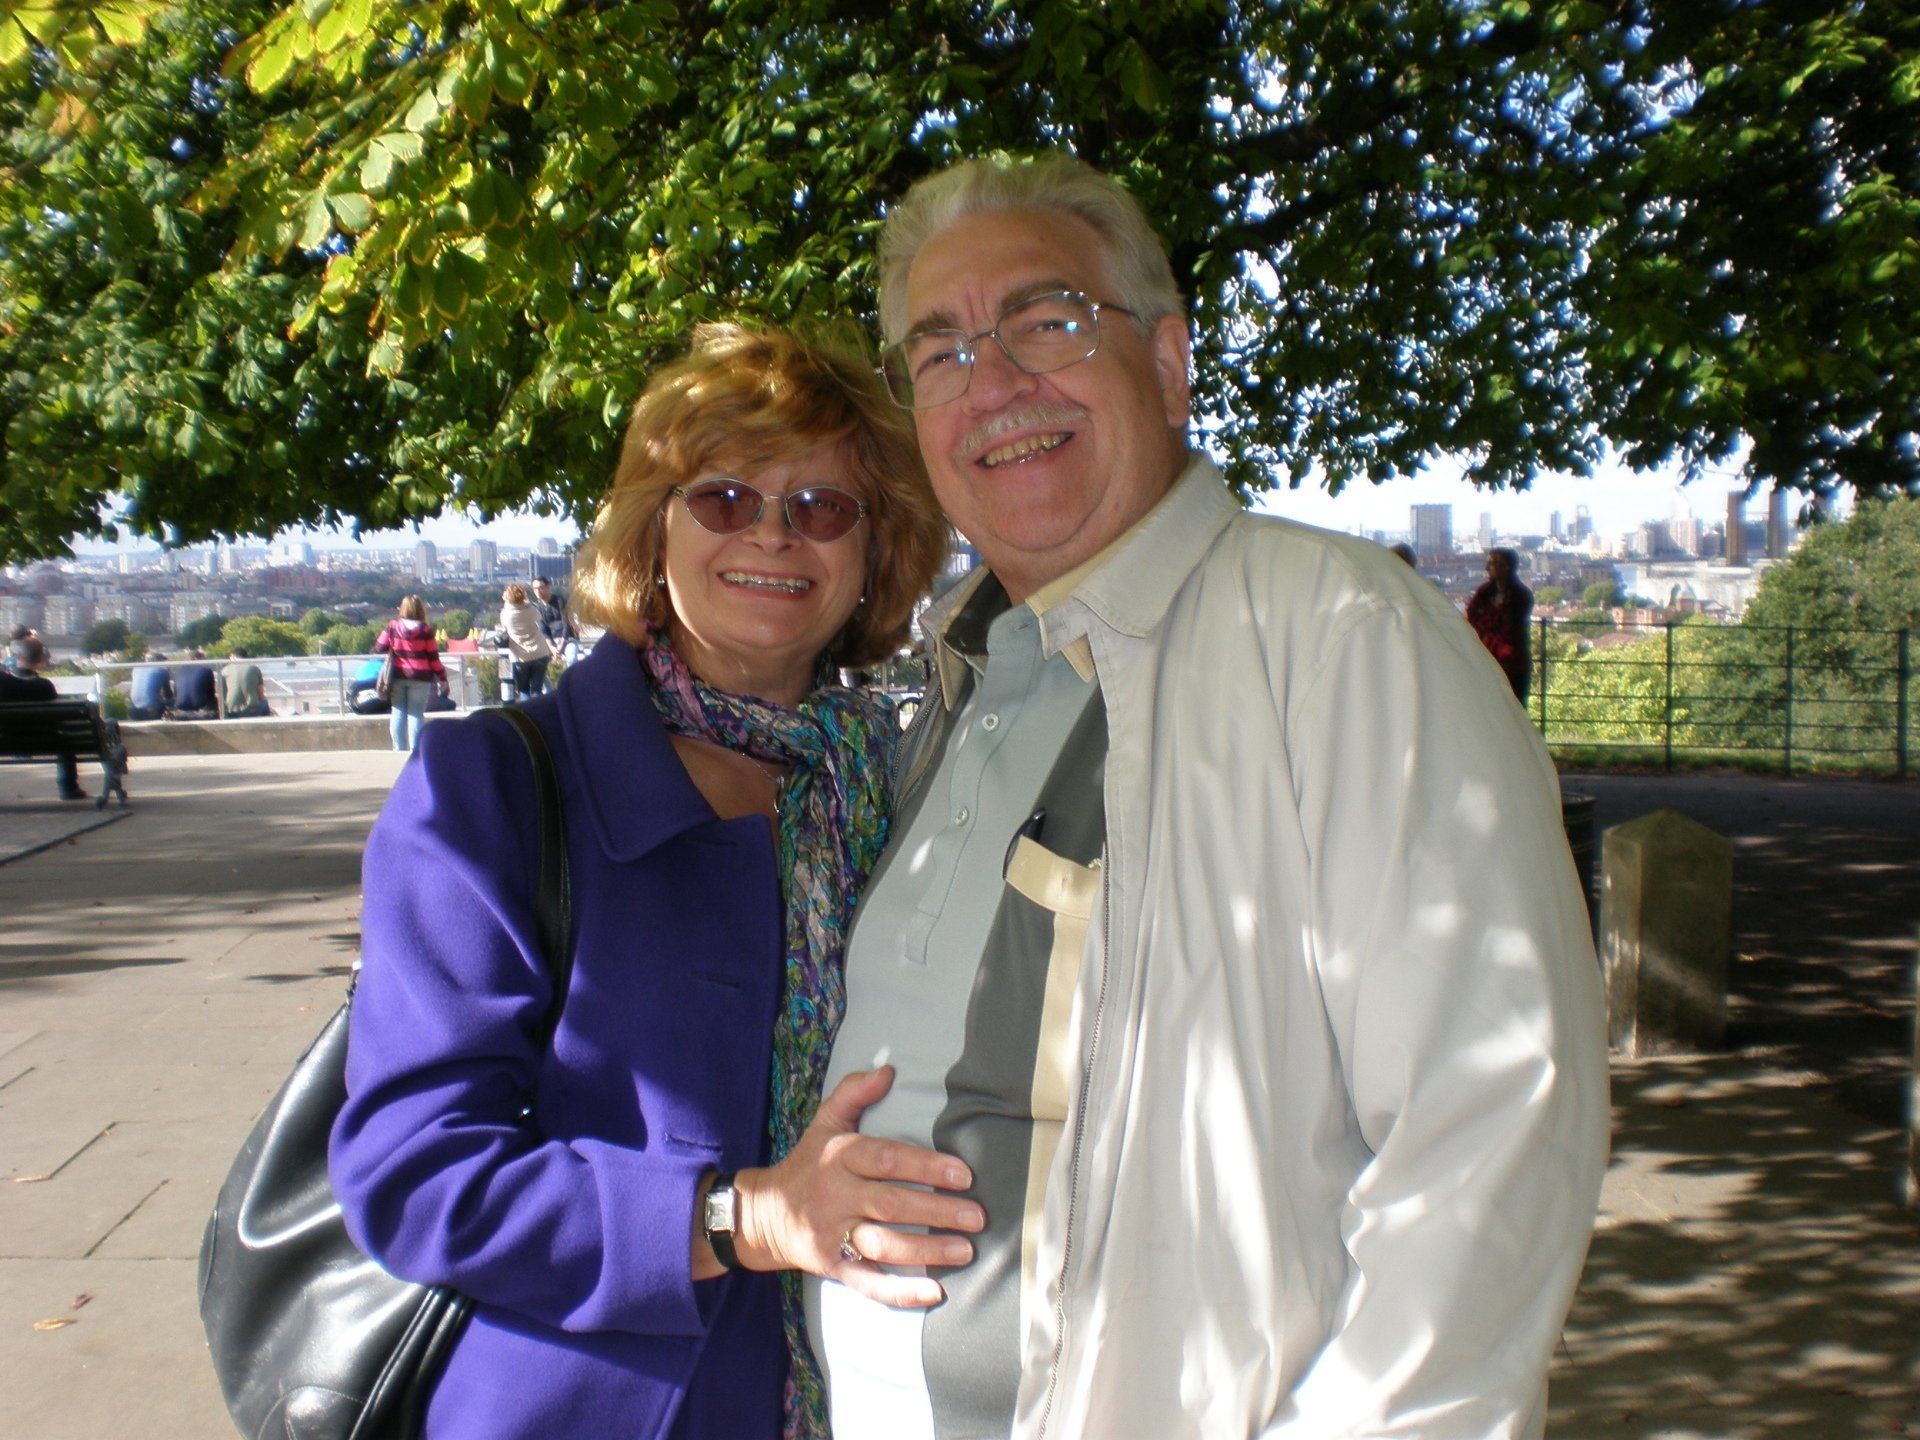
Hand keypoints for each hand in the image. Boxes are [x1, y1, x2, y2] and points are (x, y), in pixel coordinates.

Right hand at [734, 1066, 982, 1307]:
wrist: (764, 1214)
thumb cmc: (809, 1163)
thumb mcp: (825, 1122)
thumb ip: (854, 1093)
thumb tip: (888, 1069)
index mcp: (839, 1157)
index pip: (887, 1160)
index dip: (927, 1167)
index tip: (964, 1174)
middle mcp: (836, 1196)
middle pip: (892, 1205)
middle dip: (938, 1212)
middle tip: (977, 1217)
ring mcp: (833, 1234)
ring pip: (885, 1246)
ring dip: (928, 1251)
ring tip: (966, 1250)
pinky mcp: (832, 1266)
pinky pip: (868, 1283)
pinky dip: (900, 1292)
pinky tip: (934, 1292)